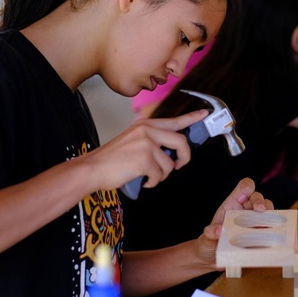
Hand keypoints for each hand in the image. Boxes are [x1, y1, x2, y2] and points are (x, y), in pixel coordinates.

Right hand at [83, 108, 208, 191]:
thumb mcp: (133, 141)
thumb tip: (173, 153)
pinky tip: (141, 180)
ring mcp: (146, 143)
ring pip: (170, 164)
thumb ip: (153, 141)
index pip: (174, 120)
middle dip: (184, 157)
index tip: (205, 113)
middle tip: (179, 165)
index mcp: (145, 125)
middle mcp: (147, 130)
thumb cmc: (113, 160)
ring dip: (162, 175)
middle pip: (181, 142)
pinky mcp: (144, 158)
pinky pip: (160, 175)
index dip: (192, 118)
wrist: (93, 168)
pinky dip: (152, 182)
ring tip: (147, 175)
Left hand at [193, 177, 273, 268]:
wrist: (212, 259)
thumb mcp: (206, 239)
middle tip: (260, 210)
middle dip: (260, 202)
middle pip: (258, 198)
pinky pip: (271, 231)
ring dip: (270, 216)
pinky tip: (271, 239)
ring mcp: (255, 223)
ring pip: (269, 212)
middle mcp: (246, 211)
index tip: (242, 198)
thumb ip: (210, 234)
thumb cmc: (209, 243)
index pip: (244, 187)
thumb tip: (218, 231)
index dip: (246, 188)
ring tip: (266, 226)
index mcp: (233, 205)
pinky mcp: (260, 236)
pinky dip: (273, 233)